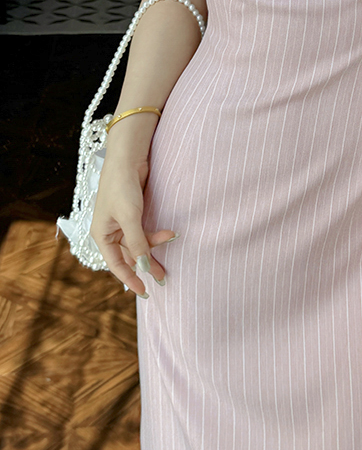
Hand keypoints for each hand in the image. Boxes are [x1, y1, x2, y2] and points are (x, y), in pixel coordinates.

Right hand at [91, 157, 175, 296]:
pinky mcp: (134, 214)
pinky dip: (156, 234)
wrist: (128, 158)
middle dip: (147, 264)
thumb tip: (144, 267)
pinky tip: (169, 233)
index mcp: (101, 235)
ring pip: (140, 244)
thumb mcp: (130, 218)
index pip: (116, 264)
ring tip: (172, 240)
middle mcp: (110, 231)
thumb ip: (138, 243)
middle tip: (164, 277)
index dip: (130, 279)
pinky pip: (146, 232)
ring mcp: (123, 223)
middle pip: (130, 255)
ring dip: (155, 246)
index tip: (144, 291)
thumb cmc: (122, 187)